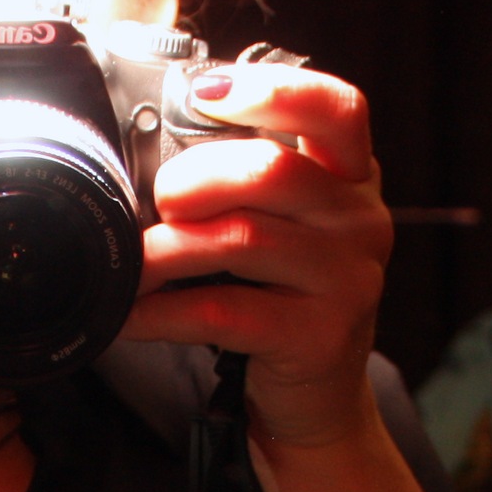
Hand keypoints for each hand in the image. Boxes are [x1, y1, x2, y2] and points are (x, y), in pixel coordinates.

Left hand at [124, 61, 393, 449]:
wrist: (316, 401)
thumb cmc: (283, 304)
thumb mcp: (282, 232)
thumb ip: (247, 187)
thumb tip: (150, 159)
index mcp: (352, 179)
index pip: (334, 109)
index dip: (271, 91)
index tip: (204, 93)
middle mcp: (360, 222)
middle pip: (272, 172)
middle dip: (196, 178)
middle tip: (159, 200)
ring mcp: (346, 281)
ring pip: (243, 240)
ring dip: (168, 249)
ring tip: (131, 264)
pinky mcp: (318, 337)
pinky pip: (225, 313)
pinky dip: (164, 314)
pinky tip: (132, 315)